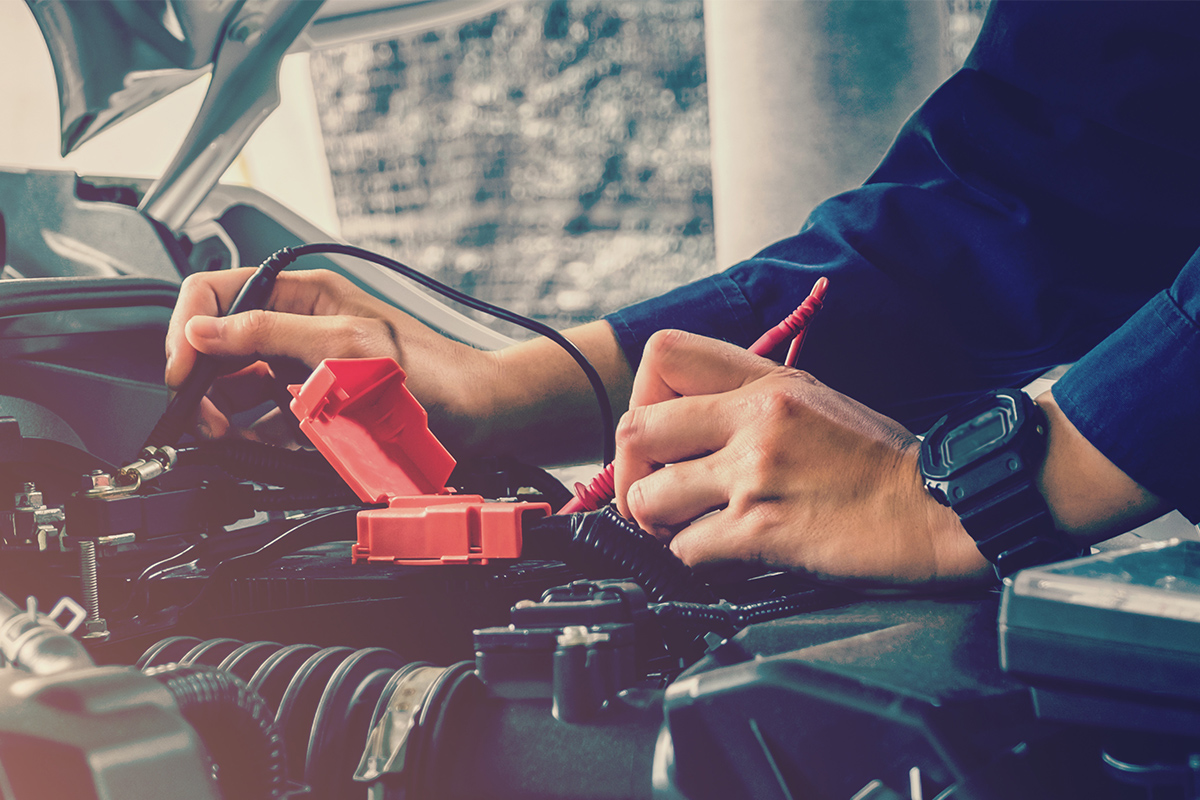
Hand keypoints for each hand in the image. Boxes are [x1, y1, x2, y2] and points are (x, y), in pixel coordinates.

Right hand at [165, 268, 498, 448]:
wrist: (477, 415)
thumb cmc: (430, 371)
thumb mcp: (343, 344)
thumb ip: (269, 332)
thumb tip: (204, 329)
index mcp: (302, 294)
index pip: (218, 293)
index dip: (189, 328)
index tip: (181, 370)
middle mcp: (298, 327)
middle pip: (221, 345)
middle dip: (201, 378)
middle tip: (198, 415)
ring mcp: (304, 369)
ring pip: (237, 386)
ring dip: (221, 410)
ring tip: (221, 432)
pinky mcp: (315, 408)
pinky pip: (266, 419)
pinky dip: (251, 433)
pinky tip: (250, 443)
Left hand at [613, 330, 988, 586]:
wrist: (939, 508)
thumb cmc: (879, 463)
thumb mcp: (814, 401)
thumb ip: (748, 400)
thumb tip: (683, 425)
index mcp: (768, 381)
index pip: (663, 354)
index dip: (642, 396)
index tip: (657, 434)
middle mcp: (757, 418)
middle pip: (634, 429)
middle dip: (629, 472)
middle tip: (653, 493)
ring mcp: (757, 472)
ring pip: (649, 496)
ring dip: (655, 523)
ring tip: (684, 528)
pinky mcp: (763, 528)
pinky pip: (686, 548)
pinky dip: (692, 558)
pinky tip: (721, 554)